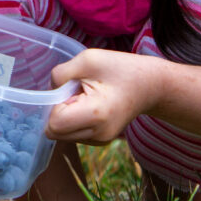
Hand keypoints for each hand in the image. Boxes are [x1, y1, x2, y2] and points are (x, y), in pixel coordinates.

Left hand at [44, 48, 165, 145]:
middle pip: (55, 133)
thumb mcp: (87, 60)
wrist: (151, 85)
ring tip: (86, 97)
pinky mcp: (101, 140)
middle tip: (76, 92)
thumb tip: (49, 92)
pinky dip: (74, 120)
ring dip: (65, 115)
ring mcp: (100, 141)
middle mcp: (98, 135)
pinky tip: (90, 105)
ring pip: (62, 134)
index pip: (54, 124)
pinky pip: (73, 134)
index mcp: (95, 116)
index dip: (54, 105)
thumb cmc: (121, 69)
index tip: (70, 90)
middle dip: (57, 111)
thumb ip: (60, 75)